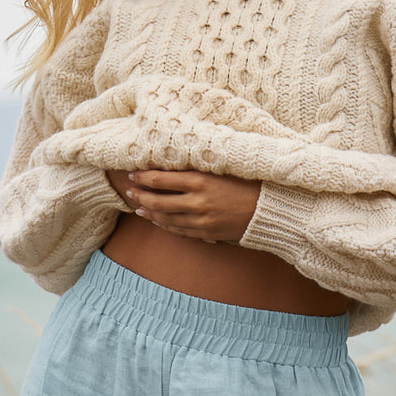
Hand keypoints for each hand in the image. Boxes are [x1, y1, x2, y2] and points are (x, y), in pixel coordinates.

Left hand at [106, 168, 261, 244]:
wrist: (267, 209)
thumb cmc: (247, 182)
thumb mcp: (221, 168)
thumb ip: (199, 167)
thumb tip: (176, 163)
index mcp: (200, 180)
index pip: (161, 178)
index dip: (143, 177)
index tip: (132, 173)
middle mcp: (197, 201)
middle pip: (158, 200)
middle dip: (140, 196)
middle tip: (129, 191)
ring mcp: (201, 219)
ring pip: (166, 218)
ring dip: (149, 213)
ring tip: (137, 208)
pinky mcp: (206, 232)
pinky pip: (179, 230)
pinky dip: (165, 225)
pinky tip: (157, 221)